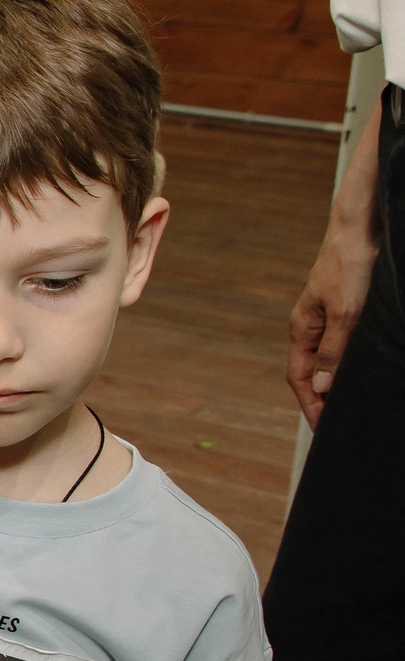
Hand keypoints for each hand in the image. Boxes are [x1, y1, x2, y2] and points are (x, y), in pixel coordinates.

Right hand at [288, 222, 378, 425]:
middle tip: (336, 423)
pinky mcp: (343, 311)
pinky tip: (358, 370)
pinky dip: (345, 364)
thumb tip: (321, 386)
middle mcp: (310, 327)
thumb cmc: (349, 268)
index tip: (324, 428)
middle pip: (310, 372)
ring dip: (333, 382)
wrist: (360, 232)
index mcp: (302, 329)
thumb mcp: (346, 314)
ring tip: (348, 403)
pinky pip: (340, 346)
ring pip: (326, 359)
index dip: (310, 404)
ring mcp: (326, 319)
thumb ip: (333, 351)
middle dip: (320, 400)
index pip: (300, 377)